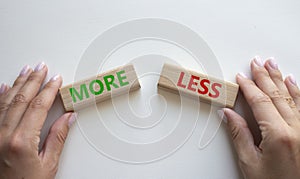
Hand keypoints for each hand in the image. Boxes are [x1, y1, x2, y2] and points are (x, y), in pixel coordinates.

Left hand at [0, 62, 75, 178]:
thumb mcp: (48, 165)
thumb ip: (58, 137)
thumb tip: (68, 117)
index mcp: (21, 141)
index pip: (39, 106)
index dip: (49, 90)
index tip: (56, 80)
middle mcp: (3, 135)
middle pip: (21, 99)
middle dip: (33, 80)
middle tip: (42, 68)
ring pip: (6, 101)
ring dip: (18, 83)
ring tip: (26, 71)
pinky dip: (0, 95)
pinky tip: (5, 86)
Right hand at [220, 57, 299, 178]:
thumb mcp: (250, 164)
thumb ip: (239, 135)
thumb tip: (228, 114)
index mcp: (279, 136)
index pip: (260, 102)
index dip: (248, 87)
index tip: (240, 78)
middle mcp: (297, 130)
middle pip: (276, 95)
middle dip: (264, 76)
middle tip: (256, 63)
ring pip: (293, 97)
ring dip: (280, 79)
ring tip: (272, 65)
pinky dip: (297, 92)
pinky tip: (293, 83)